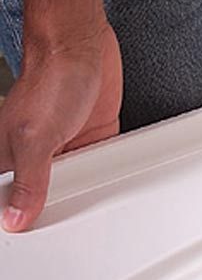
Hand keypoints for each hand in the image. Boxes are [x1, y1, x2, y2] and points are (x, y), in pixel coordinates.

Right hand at [0, 22, 121, 232]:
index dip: (19, 216)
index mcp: (9, 158)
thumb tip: (16, 216)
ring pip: (77, 183)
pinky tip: (113, 182)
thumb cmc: (49, 80)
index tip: (30, 233)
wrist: (82, 47)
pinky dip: (109, 172)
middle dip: (58, 207)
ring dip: (86, 190)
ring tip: (94, 206)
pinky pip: (102, 164)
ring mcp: (67, 147)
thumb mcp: (35, 139)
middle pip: (45, 196)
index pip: (11, 200)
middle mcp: (36, 156)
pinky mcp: (94, 138)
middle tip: (70, 227)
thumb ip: (29, 181)